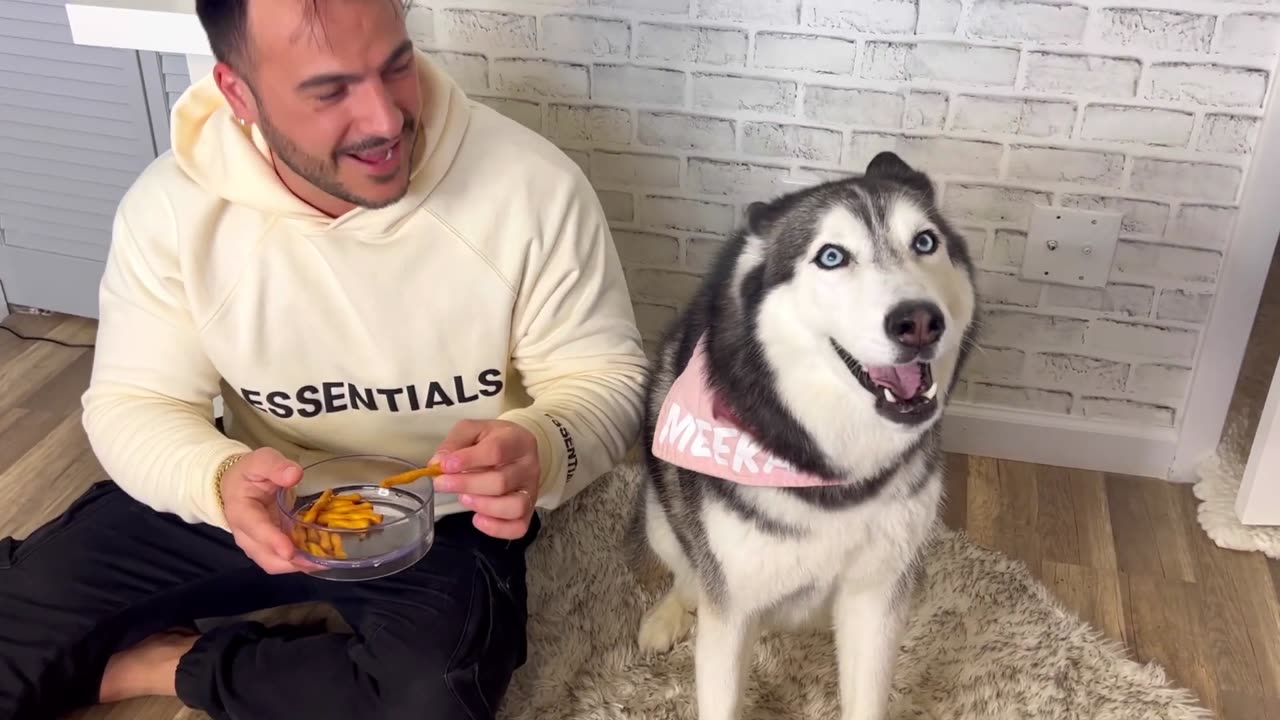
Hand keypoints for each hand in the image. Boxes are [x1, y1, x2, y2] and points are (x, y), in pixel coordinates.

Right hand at [220, 447, 322, 573]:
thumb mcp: (261, 461)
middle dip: (292, 562)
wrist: (235, 485)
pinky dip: (301, 561)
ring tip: (326, 559)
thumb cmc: (249, 473)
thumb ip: (275, 466)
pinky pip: (283, 560)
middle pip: (266, 557)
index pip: (256, 529)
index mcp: (241, 511)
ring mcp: (256, 544)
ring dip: (299, 565)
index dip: (273, 541)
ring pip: (275, 563)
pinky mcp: (268, 547)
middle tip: (321, 561)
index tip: (289, 551)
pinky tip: (321, 556)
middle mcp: (245, 535)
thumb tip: (294, 474)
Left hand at [431, 419, 539, 539]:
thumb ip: (454, 443)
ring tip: (464, 498)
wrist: (516, 449)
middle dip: (466, 485)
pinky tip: (477, 519)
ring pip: (514, 507)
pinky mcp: (528, 510)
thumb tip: (438, 463)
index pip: (496, 451)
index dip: (468, 460)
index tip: (444, 466)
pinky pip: (518, 527)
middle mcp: (529, 466)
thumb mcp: (472, 430)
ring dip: (483, 506)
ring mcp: (531, 490)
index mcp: (517, 440)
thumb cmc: (492, 439)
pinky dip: (496, 528)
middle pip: (501, 482)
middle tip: (442, 484)